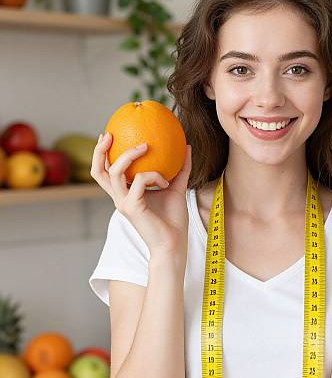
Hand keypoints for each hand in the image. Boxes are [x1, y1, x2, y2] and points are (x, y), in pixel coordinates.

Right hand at [90, 132, 192, 258]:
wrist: (174, 244)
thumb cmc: (174, 219)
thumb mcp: (177, 188)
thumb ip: (181, 169)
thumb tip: (187, 147)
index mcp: (126, 193)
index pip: (106, 172)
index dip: (102, 153)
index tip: (109, 135)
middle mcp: (120, 197)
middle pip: (98, 171)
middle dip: (100, 150)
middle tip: (110, 134)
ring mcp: (123, 202)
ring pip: (115, 172)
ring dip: (130, 155)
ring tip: (145, 146)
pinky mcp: (131, 207)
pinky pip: (139, 180)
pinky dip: (154, 176)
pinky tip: (165, 183)